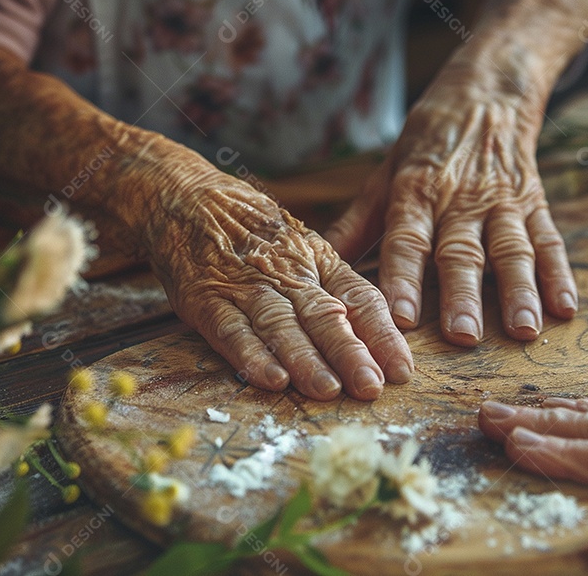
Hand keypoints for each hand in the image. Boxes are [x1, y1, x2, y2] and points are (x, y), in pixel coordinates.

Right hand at [145, 164, 412, 400]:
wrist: (184, 197)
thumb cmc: (253, 231)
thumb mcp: (302, 246)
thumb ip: (335, 285)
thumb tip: (383, 331)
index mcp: (318, 260)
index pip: (359, 298)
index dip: (383, 334)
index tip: (403, 369)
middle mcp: (287, 274)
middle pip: (325, 314)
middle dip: (350, 352)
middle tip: (372, 386)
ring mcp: (245, 286)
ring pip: (281, 324)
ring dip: (306, 359)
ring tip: (328, 389)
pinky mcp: (206, 299)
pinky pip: (232, 329)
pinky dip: (252, 355)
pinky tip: (272, 379)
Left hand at [326, 82, 576, 346]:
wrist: (485, 93)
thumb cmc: (425, 144)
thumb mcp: (384, 175)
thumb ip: (356, 225)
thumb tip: (315, 262)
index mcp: (416, 192)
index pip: (407, 239)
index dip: (404, 278)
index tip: (401, 317)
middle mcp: (460, 199)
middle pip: (462, 251)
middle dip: (463, 295)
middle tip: (464, 337)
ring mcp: (502, 202)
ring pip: (512, 249)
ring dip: (519, 291)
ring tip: (524, 330)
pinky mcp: (534, 203)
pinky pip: (549, 240)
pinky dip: (559, 275)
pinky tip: (566, 307)